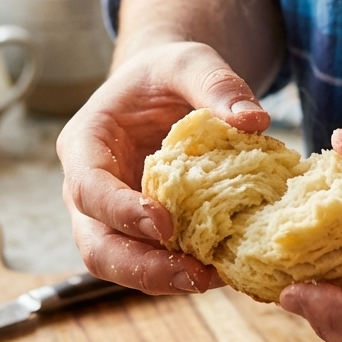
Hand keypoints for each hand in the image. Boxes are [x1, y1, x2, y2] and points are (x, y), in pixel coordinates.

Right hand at [56, 41, 269, 295]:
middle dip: (141, 267)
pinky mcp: (139, 230)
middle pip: (96, 244)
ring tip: (214, 278)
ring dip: (163, 279)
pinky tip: (221, 269)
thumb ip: (216, 84)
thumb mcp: (190, 62)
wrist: (164, 87)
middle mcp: (87, 188)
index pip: (88, 188)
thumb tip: (256, 121)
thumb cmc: (167, 72)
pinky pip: (150, 260)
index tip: (165, 224)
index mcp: (85, 143)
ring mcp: (110, 215)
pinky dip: (180, 271)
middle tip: (194, 275)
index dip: (121, 212)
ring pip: (120, 264)